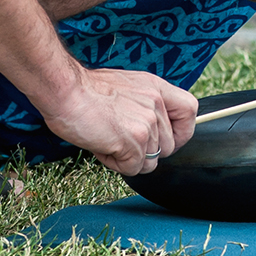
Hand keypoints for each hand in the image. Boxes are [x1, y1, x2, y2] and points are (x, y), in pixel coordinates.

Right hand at [41, 68, 196, 174]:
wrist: (65, 90)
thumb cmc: (85, 90)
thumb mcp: (126, 87)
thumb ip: (144, 105)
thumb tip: (149, 131)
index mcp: (156, 88)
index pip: (190, 110)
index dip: (182, 131)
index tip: (167, 140)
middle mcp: (156, 104)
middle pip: (168, 147)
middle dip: (145, 152)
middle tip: (120, 139)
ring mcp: (147, 123)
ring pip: (150, 162)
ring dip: (128, 158)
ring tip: (108, 138)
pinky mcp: (134, 141)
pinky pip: (134, 169)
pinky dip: (116, 164)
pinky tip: (103, 146)